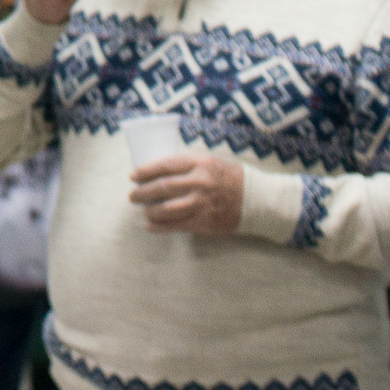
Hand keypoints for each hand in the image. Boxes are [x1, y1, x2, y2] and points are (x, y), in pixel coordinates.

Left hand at [127, 151, 246, 235]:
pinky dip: (160, 227)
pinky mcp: (204, 221)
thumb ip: (187, 165)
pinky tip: (150, 226)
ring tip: (144, 210)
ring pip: (166, 208)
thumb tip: (157, 172)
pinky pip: (177, 225)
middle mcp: (199, 182)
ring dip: (150, 211)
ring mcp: (201, 203)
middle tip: (133, 196)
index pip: (165, 166)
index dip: (146, 171)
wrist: (256, 199)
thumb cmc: (228, 178)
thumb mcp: (209, 162)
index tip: (134, 176)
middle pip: (162, 187)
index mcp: (200, 164)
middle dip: (142, 193)